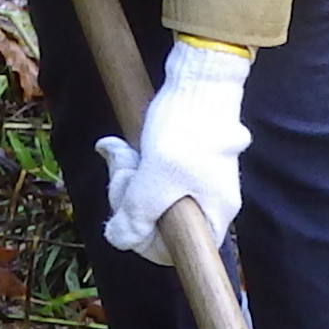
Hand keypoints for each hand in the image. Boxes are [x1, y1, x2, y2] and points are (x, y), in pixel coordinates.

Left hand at [98, 37, 253, 264]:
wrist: (200, 78)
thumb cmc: (184, 130)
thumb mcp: (155, 180)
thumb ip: (137, 216)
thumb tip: (119, 240)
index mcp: (213, 215)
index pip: (173, 250)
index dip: (142, 238)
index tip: (129, 213)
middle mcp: (208, 202)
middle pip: (157, 223)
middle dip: (128, 198)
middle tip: (124, 170)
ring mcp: (195, 180)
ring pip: (149, 197)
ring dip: (125, 175)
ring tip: (118, 151)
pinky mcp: (182, 160)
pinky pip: (150, 175)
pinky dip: (131, 162)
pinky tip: (116, 145)